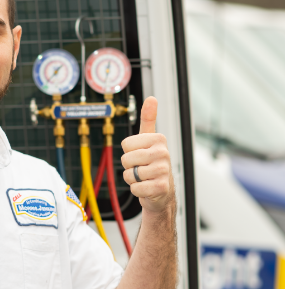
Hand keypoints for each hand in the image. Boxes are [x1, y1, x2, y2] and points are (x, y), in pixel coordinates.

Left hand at [121, 97, 173, 214]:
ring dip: (132, 179)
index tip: (140, 153)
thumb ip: (148, 118)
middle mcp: (163, 153)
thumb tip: (151, 98)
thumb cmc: (152, 162)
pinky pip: (135, 188)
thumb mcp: (149, 138)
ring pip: (129, 174)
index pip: (125, 144)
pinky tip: (147, 187)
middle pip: (126, 159)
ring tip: (144, 177)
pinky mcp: (161, 187)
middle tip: (141, 167)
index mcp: (158, 139)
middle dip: (129, 166)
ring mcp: (163, 170)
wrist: (162, 190)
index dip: (128, 151)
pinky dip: (137, 190)